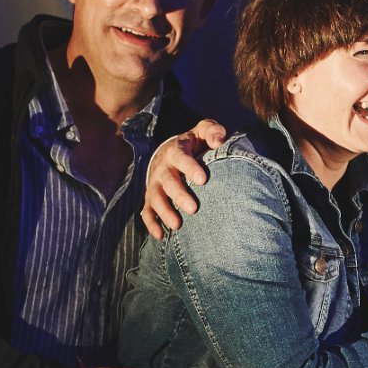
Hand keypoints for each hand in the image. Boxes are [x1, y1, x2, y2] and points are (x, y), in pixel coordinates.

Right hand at [140, 119, 225, 238]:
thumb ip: (212, 131)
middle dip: (179, 195)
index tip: (203, 180)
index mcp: (176, 151)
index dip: (191, 168)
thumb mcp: (203, 131)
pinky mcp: (151, 197)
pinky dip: (152, 224)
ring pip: (156, 198)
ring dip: (165, 212)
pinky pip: (147, 211)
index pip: (182, 158)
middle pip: (168, 182)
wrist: (171, 150)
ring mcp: (155, 184)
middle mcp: (162, 168)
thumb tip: (219, 140)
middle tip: (194, 209)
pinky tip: (161, 236)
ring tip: (178, 226)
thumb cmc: (194, 143)